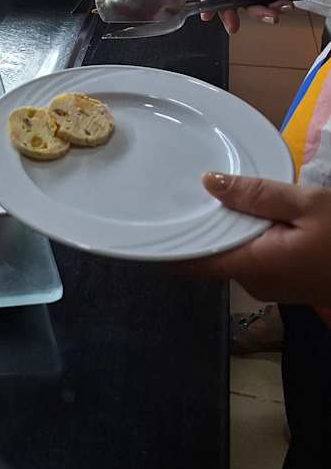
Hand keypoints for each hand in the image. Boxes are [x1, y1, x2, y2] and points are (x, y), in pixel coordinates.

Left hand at [182, 173, 330, 306]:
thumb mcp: (308, 204)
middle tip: (189, 191)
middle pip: (210, 255)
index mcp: (251, 266)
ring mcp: (269, 286)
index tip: (159, 217)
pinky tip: (252, 214)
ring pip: (232, 256)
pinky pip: (252, 259)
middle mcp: (253, 283)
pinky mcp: (284, 283)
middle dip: (200, 227)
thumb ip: (257, 194)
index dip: (171, 242)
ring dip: (227, 230)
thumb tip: (208, 182)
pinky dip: (248, 238)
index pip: (191, 262)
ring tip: (220, 195)